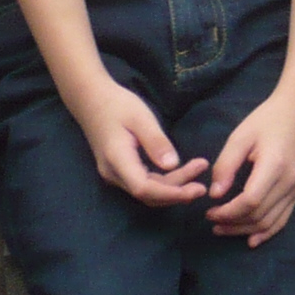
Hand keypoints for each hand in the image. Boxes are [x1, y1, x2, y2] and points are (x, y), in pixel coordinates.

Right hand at [74, 82, 210, 208]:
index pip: (144, 189)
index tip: (196, 189)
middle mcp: (114, 174)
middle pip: (148, 194)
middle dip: (177, 192)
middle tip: (203, 185)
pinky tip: (181, 172)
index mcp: (117, 160)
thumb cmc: (117, 105)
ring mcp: (115, 174)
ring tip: (198, 171)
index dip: (171, 193)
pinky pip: (143, 183)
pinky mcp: (120, 171)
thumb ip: (156, 142)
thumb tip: (173, 165)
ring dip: (173, 187)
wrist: (92, 100)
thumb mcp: (141, 118)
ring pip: (146, 191)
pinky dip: (164, 182)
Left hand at [206, 91, 294, 245]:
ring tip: (223, 229)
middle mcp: (289, 181)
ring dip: (245, 230)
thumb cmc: (267, 119)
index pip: (250, 201)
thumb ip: (226, 166)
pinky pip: (283, 219)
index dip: (228, 212)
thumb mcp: (240, 136)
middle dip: (232, 223)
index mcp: (274, 166)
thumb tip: (215, 195)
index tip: (209, 211)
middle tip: (211, 220)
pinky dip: (267, 232)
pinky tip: (252, 239)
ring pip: (270, 221)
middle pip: (259, 215)